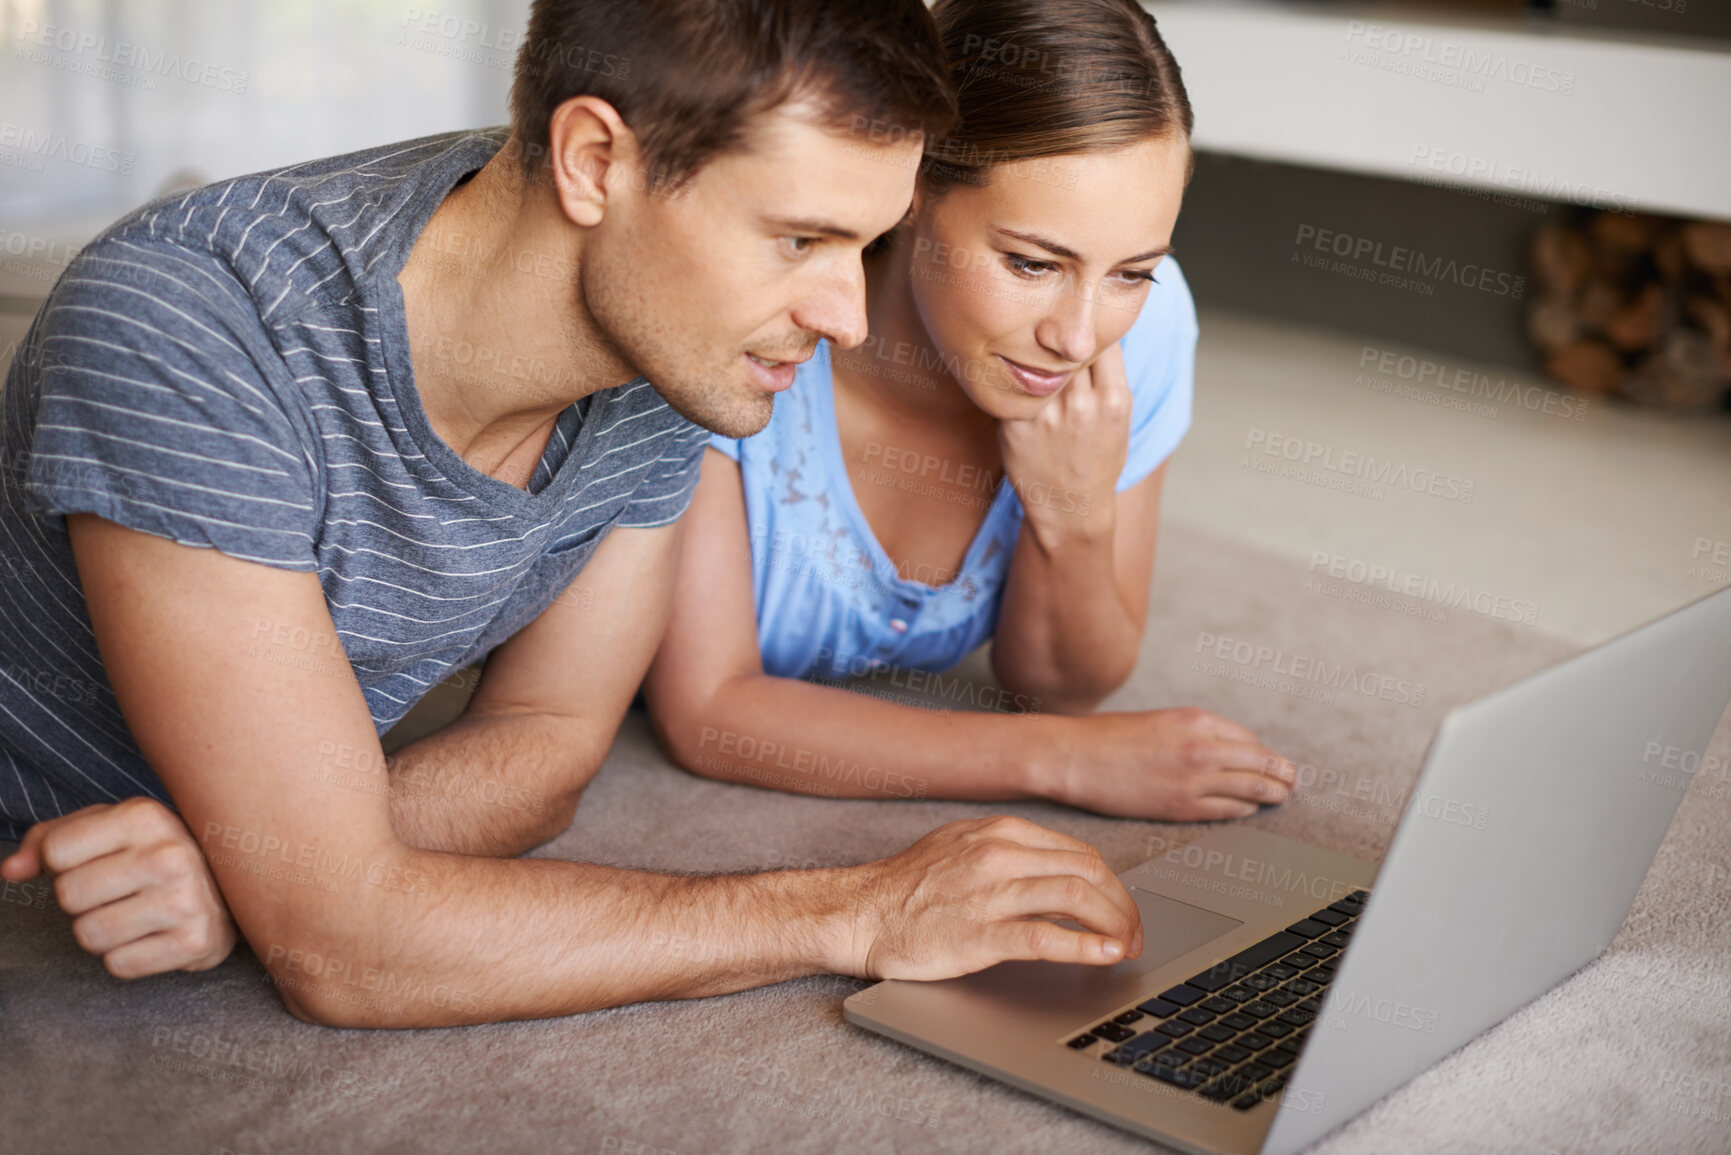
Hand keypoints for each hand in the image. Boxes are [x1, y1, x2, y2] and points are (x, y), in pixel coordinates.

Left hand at [0, 796, 235, 977]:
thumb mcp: (108, 829)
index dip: (65, 864)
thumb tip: (10, 870)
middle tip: (118, 892)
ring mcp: (187, 899)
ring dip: (102, 932)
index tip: (98, 862)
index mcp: (146, 816)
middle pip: (68, 896)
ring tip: (135, 914)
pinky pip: (119, 965)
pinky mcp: (196, 941)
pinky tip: (153, 936)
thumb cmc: (156, 853)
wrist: (235, 886)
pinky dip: (128, 957)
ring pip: (88, 935)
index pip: (55, 852)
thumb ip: (50, 840)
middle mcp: (170, 854)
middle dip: (82, 901)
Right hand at [842, 815, 1141, 980]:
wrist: (859, 912)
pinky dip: (1084, 946)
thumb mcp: (962, 847)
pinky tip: (1104, 956)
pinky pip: (1044, 936)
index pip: (1079, 853)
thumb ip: (1010, 853)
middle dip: (1123, 905)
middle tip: (1135, 934)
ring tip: (1127, 947)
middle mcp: (999, 854)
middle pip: (1087, 871)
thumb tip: (1059, 871)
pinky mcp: (977, 932)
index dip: (1113, 885)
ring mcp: (989, 892)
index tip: (1123, 910)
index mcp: (1000, 832)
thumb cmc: (906, 887)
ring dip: (1114, 924)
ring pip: (1074, 896)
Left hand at [997, 341, 1130, 544]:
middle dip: (1061, 335)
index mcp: (1114, 398)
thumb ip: (1107, 374)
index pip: (1102, 339)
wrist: (1070, 506)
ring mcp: (1046, 416)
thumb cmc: (1097, 458)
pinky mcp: (1016, 426)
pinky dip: (1013, 375)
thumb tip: (1091, 329)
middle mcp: (1081, 404)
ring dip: (1034, 351)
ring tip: (1032, 350)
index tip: (1081, 325)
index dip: (1089, 328)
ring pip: (1037, 360)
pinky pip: (1011, 384)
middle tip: (1052, 330)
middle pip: (1068, 345)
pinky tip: (1015, 376)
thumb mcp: (1119, 416)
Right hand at [1047, 707, 1298, 820]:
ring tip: (1283, 797)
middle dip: (1282, 774)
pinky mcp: (1180, 806)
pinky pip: (1227, 809)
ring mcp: (1193, 779)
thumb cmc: (1108, 737)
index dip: (1264, 753)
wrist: (1074, 757)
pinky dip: (1245, 809)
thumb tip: (1222, 748)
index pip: (1247, 739)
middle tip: (1294, 781)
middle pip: (1260, 762)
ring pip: (1251, 788)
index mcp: (1195, 719)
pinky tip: (1250, 809)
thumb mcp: (1159, 721)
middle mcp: (1202, 747)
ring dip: (1273, 794)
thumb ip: (1193, 732)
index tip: (1273, 761)